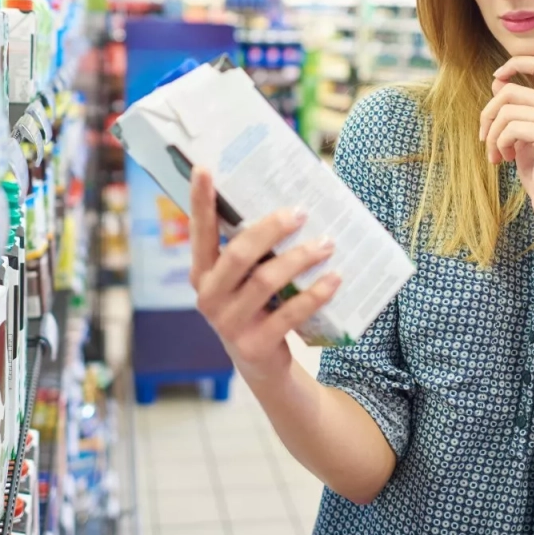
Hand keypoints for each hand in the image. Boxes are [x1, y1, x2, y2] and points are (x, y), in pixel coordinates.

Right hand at [189, 167, 341, 378]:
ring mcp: (228, 323)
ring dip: (300, 258)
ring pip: (266, 281)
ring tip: (327, 244)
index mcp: (202, 273)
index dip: (200, 201)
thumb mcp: (245, 278)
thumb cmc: (256, 305)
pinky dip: (314, 294)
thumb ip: (254, 250)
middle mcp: (208, 296)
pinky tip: (334, 279)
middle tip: (301, 212)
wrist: (260, 364)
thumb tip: (289, 203)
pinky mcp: (254, 345)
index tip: (204, 169)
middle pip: (238, 254)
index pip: (200, 232)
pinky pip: (288, 314)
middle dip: (271, 228)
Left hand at [478, 56, 533, 226]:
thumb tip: (498, 80)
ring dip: (492, 135)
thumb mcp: (523, 136)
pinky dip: (499, 144)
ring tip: (496, 154)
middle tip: (485, 140)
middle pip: (511, 91)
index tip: (497, 77)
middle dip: (488, 114)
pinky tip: (505, 159)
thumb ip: (515, 109)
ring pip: (507, 111)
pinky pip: (511, 128)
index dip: (517, 62)